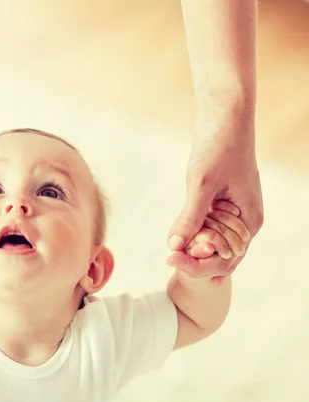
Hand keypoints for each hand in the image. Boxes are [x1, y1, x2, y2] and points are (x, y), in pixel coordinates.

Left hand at [168, 110, 262, 277]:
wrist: (223, 120)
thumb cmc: (218, 148)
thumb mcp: (201, 184)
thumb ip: (190, 216)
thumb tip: (174, 246)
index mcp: (249, 221)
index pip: (227, 258)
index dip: (200, 265)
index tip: (172, 259)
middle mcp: (245, 220)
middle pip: (219, 254)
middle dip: (195, 257)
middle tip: (169, 257)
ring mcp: (233, 213)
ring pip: (210, 241)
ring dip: (192, 245)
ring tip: (172, 249)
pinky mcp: (220, 203)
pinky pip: (206, 227)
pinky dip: (192, 231)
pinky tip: (176, 236)